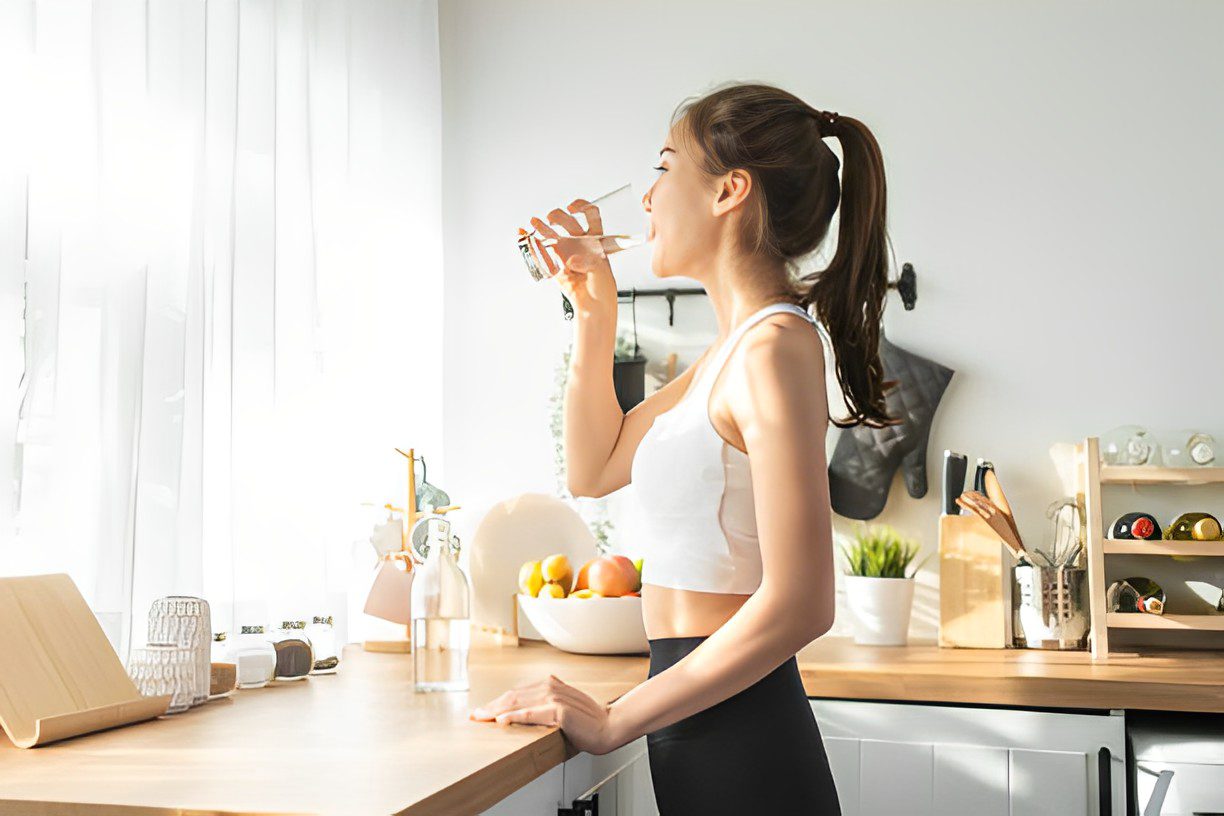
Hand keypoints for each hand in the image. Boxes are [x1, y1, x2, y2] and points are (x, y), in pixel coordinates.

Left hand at [469, 674, 623, 755]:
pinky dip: (514, 716)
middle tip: (475, 715)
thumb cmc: (588, 721)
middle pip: (513, 696)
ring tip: (481, 717)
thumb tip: (525, 713)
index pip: (518, 692)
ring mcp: (554, 697)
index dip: (498, 701)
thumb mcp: (563, 708)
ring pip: (518, 703)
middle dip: (491, 705)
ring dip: (496, 710)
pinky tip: (501, 720)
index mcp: (551, 685)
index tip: (484, 710)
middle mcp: (550, 687)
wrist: (608, 726)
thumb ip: (546, 706)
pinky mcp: (558, 711)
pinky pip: (531, 714)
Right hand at [524, 200, 618, 318]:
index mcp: (595, 239)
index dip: (581, 207)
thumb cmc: (602, 286)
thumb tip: (572, 259)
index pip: (590, 214)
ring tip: (535, 222)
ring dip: (542, 226)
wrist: (593, 304)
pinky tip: (523, 234)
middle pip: (568, 221)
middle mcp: (579, 242)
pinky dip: (531, 243)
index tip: (572, 208)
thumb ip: (586, 261)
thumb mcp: (601, 270)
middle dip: (558, 217)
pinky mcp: (554, 264)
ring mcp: (565, 251)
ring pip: (552, 234)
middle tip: (552, 220)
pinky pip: (541, 252)